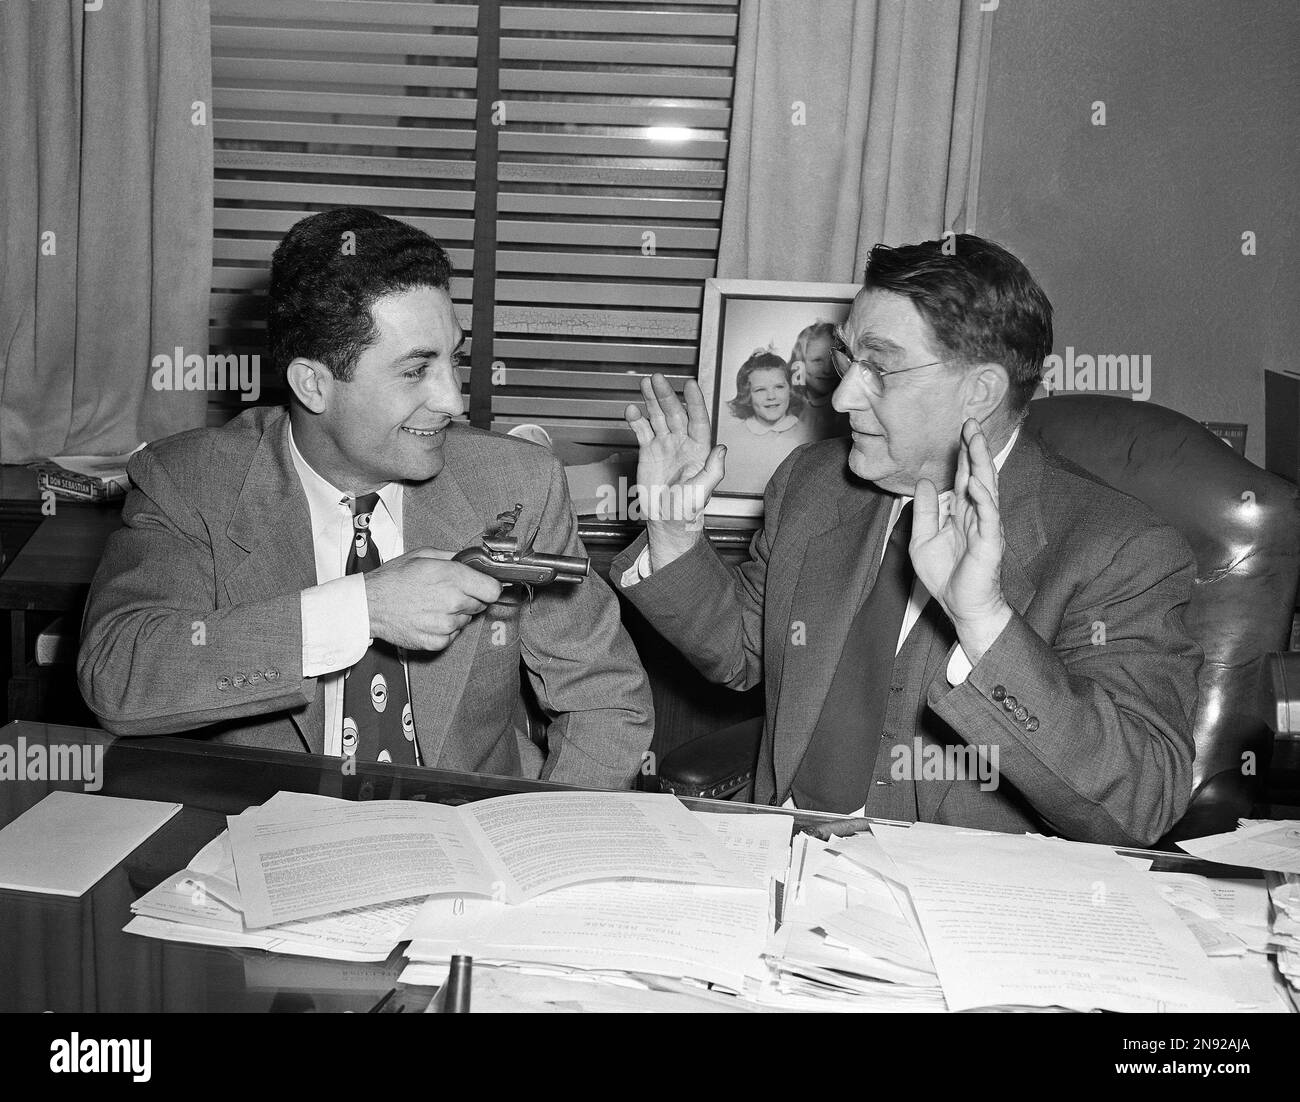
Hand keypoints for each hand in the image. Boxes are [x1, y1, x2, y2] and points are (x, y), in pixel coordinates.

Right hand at [364, 547, 502, 651]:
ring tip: (432, 605)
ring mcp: (445, 625)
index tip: (483, 586)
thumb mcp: (423, 555)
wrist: (368, 605)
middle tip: (447, 593)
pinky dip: (443, 629)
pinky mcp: (436, 642)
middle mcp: (452, 602)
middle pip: (480, 604)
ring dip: (455, 614)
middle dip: (469, 598)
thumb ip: (453, 557)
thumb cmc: (392, 579)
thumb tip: (473, 559)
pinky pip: (452, 636)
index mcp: (451, 577)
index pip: (492, 589)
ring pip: (465, 620)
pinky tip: (427, 618)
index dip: (488, 586)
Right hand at [624, 374, 726, 570]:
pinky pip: (643, 431)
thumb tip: (722, 449)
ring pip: (658, 417)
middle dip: (666, 395)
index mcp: (699, 450)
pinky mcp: (649, 452)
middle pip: (675, 413)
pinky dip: (636, 420)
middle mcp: (683, 443)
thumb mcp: (703, 491)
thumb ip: (714, 470)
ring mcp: (665, 446)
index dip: (694, 402)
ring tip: (645, 383)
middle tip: (657, 378)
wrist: (667, 521)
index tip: (690, 385)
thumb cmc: (688, 510)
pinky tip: (631, 410)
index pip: (698, 420)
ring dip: (652, 400)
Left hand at [911, 419, 1011, 663]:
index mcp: (961, 513)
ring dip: (982, 464)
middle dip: (974, 449)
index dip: (961, 455)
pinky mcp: (989, 542)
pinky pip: (988, 517)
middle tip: (970, 422)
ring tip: (976, 440)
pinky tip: (977, 484)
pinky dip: (983, 499)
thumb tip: (925, 484)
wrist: (961, 606)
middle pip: (977, 475)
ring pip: (986, 488)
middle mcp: (976, 515)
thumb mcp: (923, 540)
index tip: (959, 431)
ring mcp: (985, 526)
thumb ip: (925, 512)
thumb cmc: (946, 576)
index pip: (963, 477)